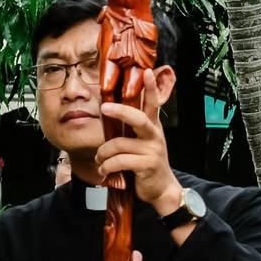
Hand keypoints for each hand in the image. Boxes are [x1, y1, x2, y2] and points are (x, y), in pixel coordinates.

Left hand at [97, 70, 180, 213]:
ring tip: (100, 160)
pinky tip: (105, 171)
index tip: (146, 71)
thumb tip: (110, 112)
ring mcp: (152, 150)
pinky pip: (119, 161)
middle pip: (137, 118)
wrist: (160, 188)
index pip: (152, 103)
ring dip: (103, 154)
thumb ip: (131, 129)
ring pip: (118, 144)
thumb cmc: (145, 163)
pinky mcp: (147, 165)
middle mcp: (154, 135)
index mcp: (152, 126)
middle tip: (104, 108)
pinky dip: (107, 166)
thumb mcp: (142, 142)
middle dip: (120, 111)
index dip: (150, 87)